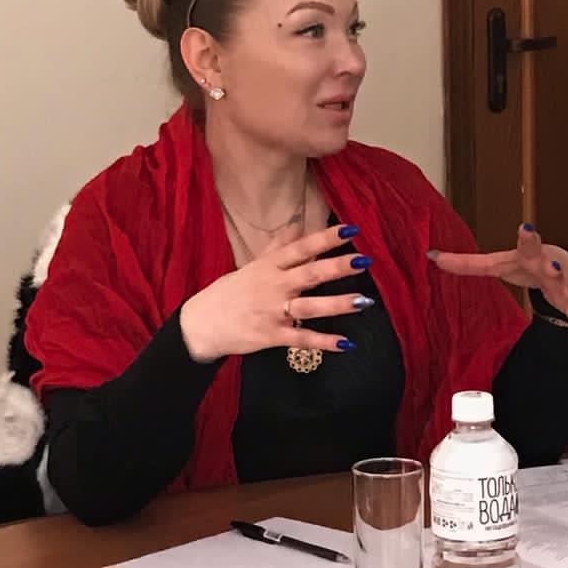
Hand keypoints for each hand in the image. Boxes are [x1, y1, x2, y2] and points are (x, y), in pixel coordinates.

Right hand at [179, 224, 371, 360]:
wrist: (202, 324)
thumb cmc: (230, 293)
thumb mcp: (252, 265)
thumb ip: (278, 246)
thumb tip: (297, 223)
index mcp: (269, 266)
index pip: (300, 248)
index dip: (324, 238)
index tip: (350, 230)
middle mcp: (272, 286)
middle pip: (309, 274)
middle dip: (337, 267)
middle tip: (364, 261)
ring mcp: (272, 312)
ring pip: (308, 307)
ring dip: (336, 304)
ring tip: (363, 301)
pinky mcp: (271, 336)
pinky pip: (301, 338)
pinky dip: (323, 341)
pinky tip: (345, 343)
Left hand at [427, 224, 567, 340]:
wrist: (562, 272)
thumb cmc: (524, 265)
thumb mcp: (496, 263)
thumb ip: (465, 262)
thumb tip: (430, 256)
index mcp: (525, 255)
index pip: (522, 244)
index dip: (525, 236)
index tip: (527, 226)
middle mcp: (544, 264)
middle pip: (545, 258)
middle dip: (546, 256)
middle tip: (548, 256)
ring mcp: (559, 282)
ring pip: (564, 283)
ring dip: (566, 286)